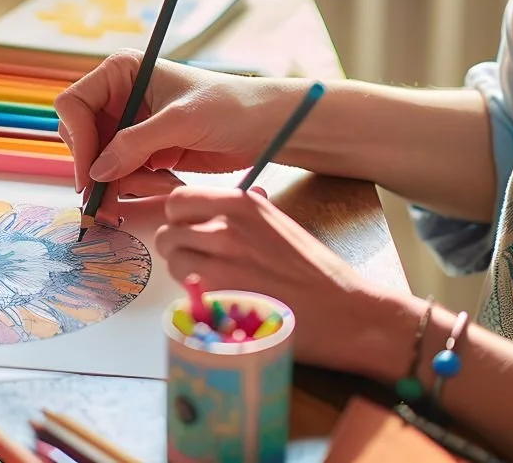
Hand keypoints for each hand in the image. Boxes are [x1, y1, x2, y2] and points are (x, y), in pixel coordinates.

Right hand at [53, 51, 293, 202]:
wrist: (265, 127)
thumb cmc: (230, 107)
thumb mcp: (181, 121)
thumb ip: (135, 144)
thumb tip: (96, 172)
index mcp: (122, 72)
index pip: (75, 105)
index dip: (78, 141)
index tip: (90, 176)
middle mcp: (120, 96)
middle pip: (82, 138)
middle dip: (98, 170)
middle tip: (110, 202)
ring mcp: (131, 125)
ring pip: (101, 163)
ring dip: (123, 182)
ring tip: (162, 185)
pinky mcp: (145, 150)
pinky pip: (123, 175)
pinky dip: (138, 186)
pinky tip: (168, 183)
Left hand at [154, 186, 396, 375]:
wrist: (344, 313)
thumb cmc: (316, 271)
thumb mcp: (280, 224)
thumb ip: (248, 213)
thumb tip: (232, 199)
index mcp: (240, 204)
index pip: (178, 200)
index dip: (179, 218)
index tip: (189, 229)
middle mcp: (225, 229)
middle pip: (168, 234)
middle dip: (179, 248)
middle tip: (201, 262)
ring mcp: (219, 265)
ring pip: (174, 264)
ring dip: (186, 274)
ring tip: (214, 284)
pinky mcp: (218, 301)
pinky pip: (185, 294)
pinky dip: (196, 300)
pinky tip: (221, 303)